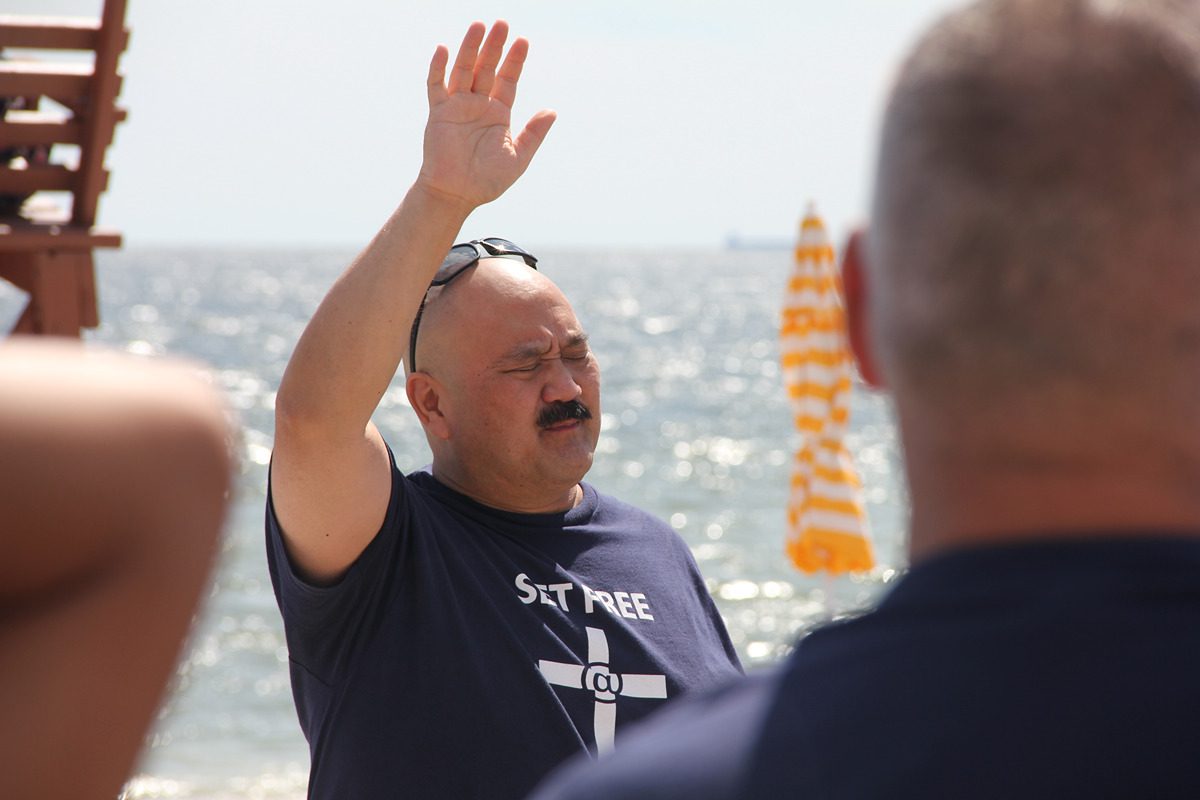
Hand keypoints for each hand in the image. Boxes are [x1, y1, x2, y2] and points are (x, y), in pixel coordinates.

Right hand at [417, 21, 556, 210]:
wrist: (457, 195)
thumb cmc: (487, 181)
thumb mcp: (518, 157)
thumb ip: (533, 134)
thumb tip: (552, 111)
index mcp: (498, 114)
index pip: (508, 80)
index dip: (515, 61)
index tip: (523, 41)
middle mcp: (478, 105)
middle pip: (487, 68)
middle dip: (494, 46)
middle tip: (502, 23)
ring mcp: (457, 106)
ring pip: (464, 70)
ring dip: (470, 48)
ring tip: (479, 26)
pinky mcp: (438, 113)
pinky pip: (436, 86)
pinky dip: (438, 67)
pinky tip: (443, 49)